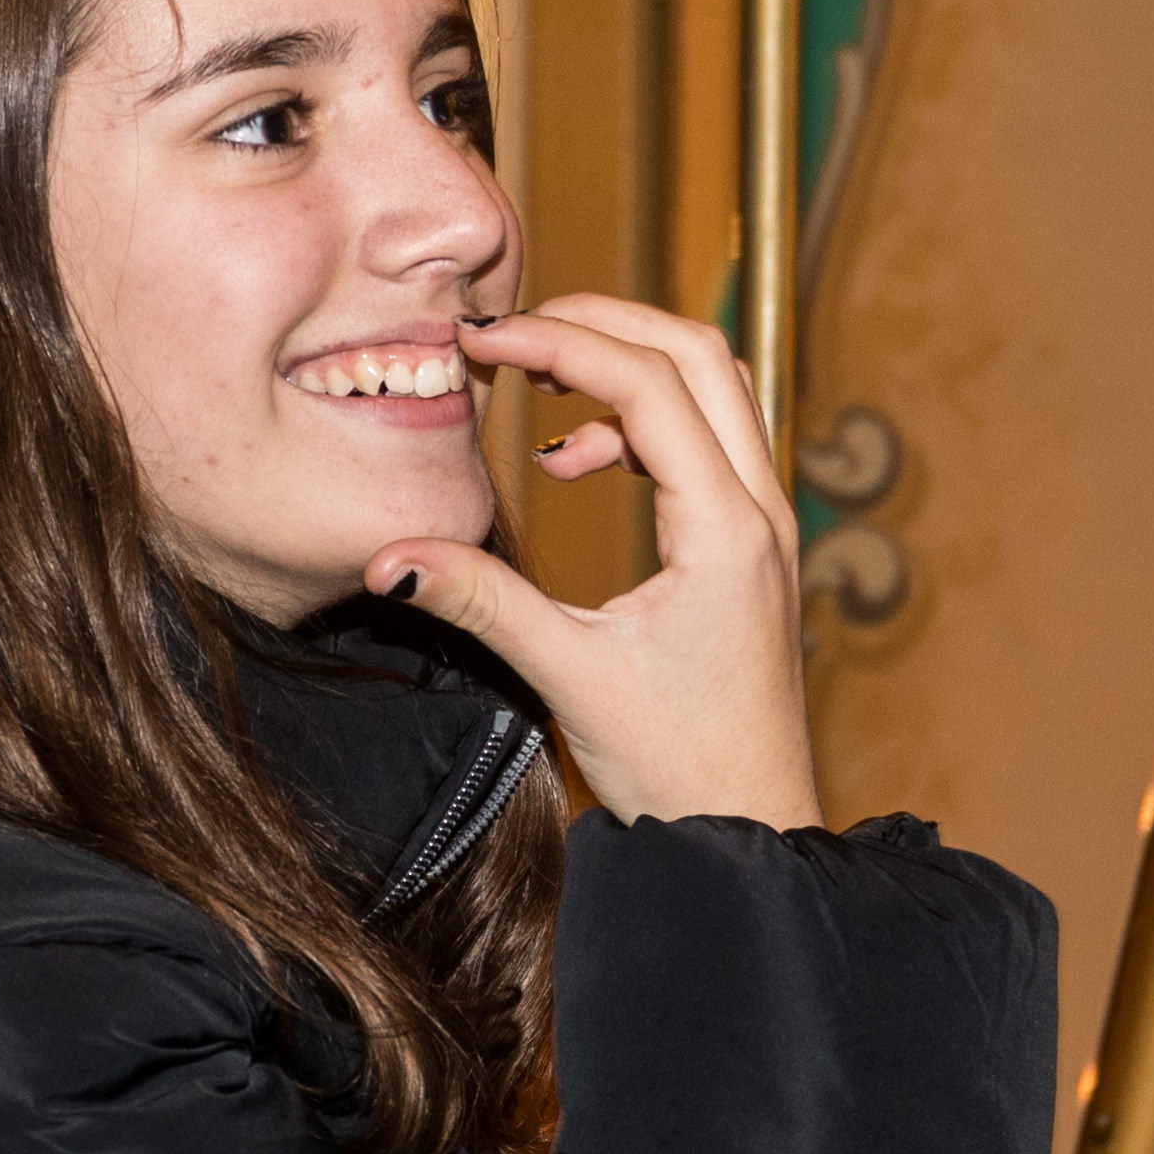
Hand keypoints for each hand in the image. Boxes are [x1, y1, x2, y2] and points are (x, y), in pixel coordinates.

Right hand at [359, 294, 823, 828]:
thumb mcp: (568, 678)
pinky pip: (706, 438)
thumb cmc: (681, 768)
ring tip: (537, 394)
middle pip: (698, 351)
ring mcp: (765, 525)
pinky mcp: (751, 546)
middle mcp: (760, 510)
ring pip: (712, 387)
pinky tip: (573, 466)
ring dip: (626, 366)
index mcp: (726, 529)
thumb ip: (481, 603)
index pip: (648, 380)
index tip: (483, 340)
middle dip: (601, 323)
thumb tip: (389, 559)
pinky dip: (639, 423)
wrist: (750, 830)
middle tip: (513, 332)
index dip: (560, 342)